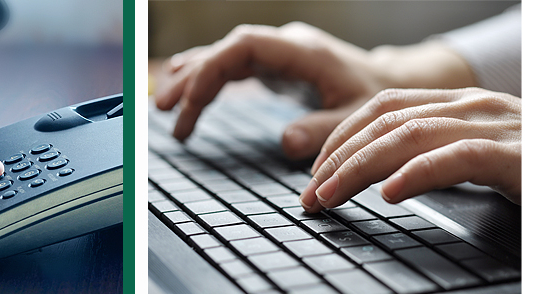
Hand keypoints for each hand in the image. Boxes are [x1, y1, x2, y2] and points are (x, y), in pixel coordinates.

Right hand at [153, 22, 474, 158]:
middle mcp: (284, 46)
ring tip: (165, 109)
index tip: (191, 97)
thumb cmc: (376, 98)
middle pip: (225, 51)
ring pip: (223, 58)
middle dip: (192, 77)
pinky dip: (207, 84)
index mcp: (302, 51)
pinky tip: (185, 98)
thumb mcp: (356, 119)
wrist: (390, 84)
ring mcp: (276, 54)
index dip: (212, 68)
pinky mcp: (272, 66)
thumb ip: (323, 129)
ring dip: (193, 81)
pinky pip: (231, 68)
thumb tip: (285, 142)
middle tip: (164, 108)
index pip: (244, 46)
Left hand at [299, 88, 520, 212]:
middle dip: (338, 156)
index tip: (315, 173)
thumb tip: (383, 182)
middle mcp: (478, 107)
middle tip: (310, 195)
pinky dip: (415, 173)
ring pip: (409, 135)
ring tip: (330, 197)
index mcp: (466, 106)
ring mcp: (500, 127)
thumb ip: (441, 164)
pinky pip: (457, 157)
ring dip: (358, 168)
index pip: (386, 107)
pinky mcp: (519, 156)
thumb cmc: (553, 180)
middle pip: (386, 119)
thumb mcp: (487, 165)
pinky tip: (388, 193)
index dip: (342, 136)